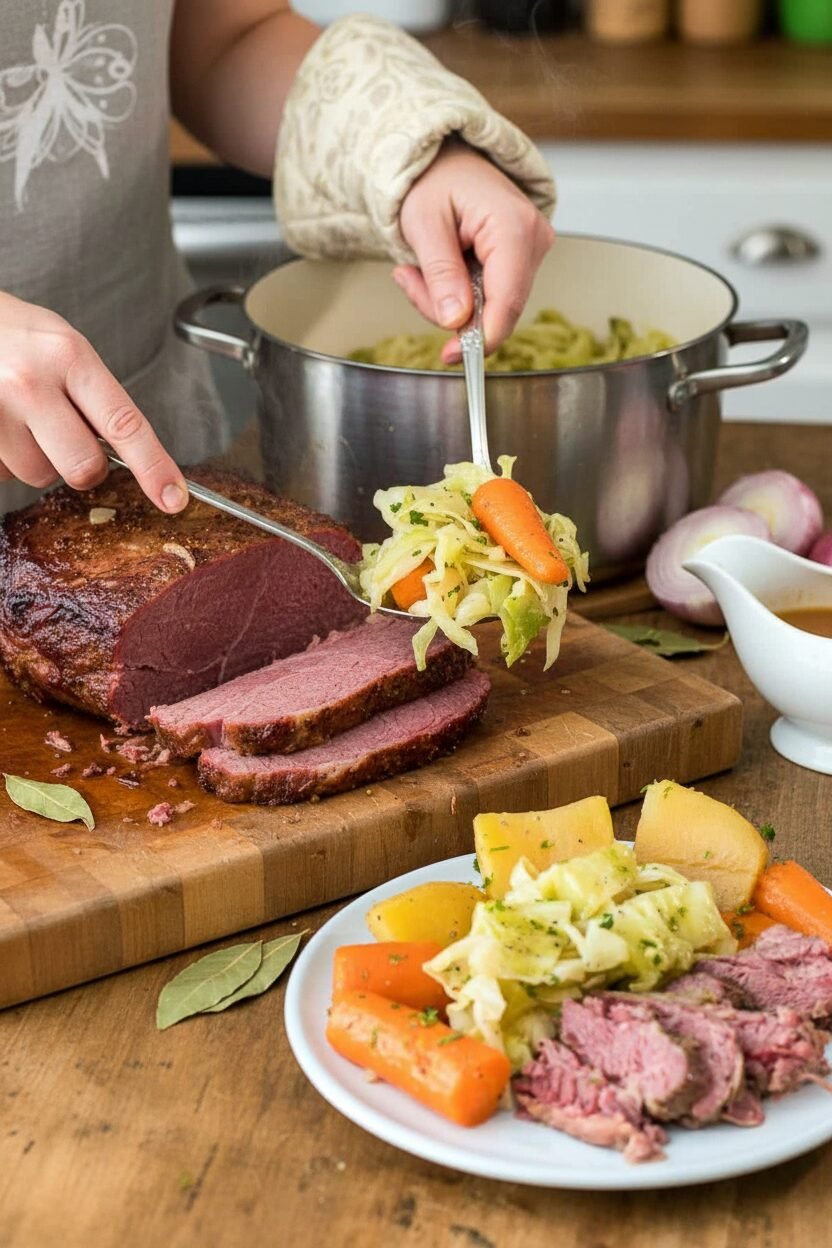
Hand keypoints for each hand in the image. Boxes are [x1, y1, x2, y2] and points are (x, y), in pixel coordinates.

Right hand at [0, 293, 187, 511]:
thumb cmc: (11, 334)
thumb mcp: (61, 345)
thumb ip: (94, 394)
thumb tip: (128, 452)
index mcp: (68, 356)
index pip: (124, 423)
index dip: (153, 467)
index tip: (173, 497)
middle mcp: (30, 383)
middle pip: (84, 467)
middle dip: (83, 465)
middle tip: (65, 434)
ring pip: (38, 475)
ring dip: (36, 457)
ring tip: (18, 414)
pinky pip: (4, 473)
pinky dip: (6, 456)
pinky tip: (0, 422)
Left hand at [396, 139, 554, 363]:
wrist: (444, 158)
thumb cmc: (433, 179)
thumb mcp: (423, 223)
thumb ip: (441, 272)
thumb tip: (456, 319)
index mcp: (514, 225)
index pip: (507, 300)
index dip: (481, 336)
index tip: (452, 355)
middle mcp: (534, 238)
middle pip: (498, 309)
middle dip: (449, 311)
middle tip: (408, 280)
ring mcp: (532, 250)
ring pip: (491, 308)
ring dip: (447, 302)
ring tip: (416, 270)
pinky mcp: (522, 260)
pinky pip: (490, 298)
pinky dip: (457, 294)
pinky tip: (437, 269)